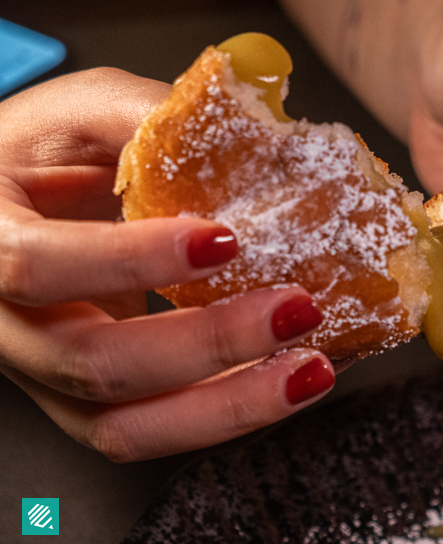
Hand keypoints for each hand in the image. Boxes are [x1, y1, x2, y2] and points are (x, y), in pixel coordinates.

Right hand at [0, 69, 334, 461]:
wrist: (8, 209)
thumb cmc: (38, 155)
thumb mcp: (82, 112)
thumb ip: (149, 116)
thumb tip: (254, 129)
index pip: (37, 266)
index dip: (132, 261)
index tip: (225, 241)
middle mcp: (4, 327)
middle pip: (94, 367)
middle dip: (209, 345)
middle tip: (297, 310)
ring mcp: (46, 377)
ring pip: (124, 428)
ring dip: (229, 407)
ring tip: (311, 370)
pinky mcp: (88, 402)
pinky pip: (155, 431)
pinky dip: (228, 415)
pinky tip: (288, 383)